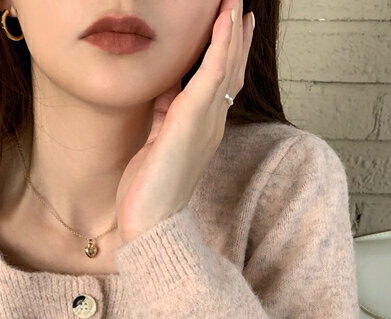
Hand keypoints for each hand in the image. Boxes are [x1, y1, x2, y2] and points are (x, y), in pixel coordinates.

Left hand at [115, 0, 254, 242]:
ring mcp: (205, 123)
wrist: (150, 225)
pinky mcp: (191, 123)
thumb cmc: (150, 192)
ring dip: (231, 31)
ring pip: (225, 67)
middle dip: (234, 35)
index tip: (231, 24)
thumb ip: (164, 116)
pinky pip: (210, 77)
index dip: (227, 52)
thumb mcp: (156, 143)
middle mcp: (211, 124)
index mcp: (202, 129)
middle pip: (229, 70)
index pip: (219, 83)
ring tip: (235, 2)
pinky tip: (224, 21)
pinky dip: (219, 47)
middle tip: (240, 4)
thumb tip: (164, 89)